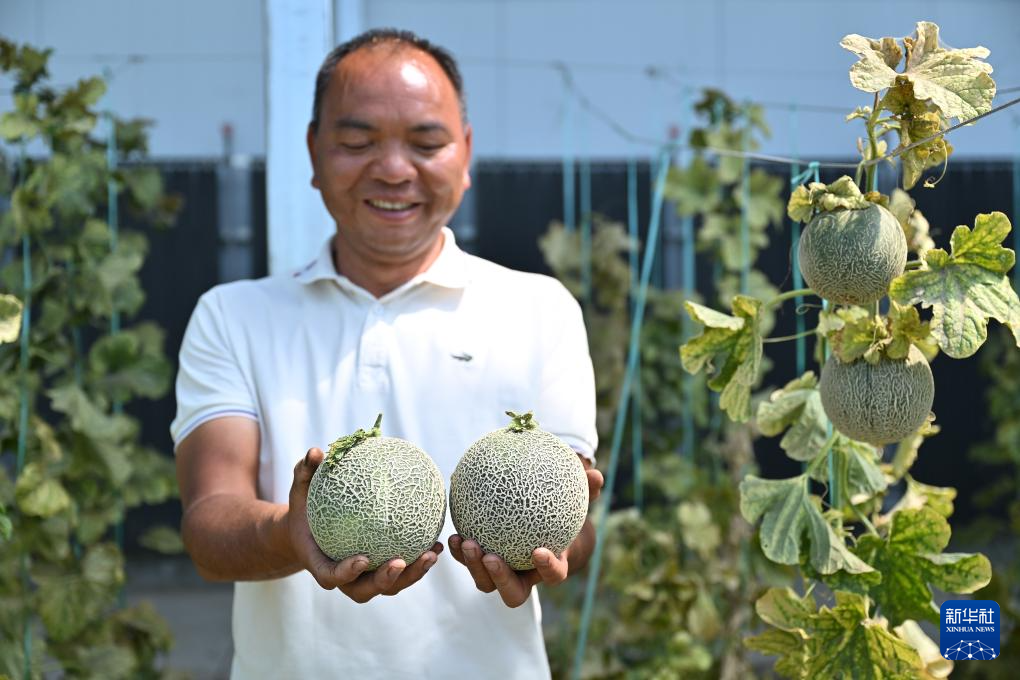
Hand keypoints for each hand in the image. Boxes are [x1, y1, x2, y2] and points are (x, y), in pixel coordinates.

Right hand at [288, 447, 441, 602]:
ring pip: (390, 586)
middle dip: (385, 580)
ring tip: (432, 554)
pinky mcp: (380, 573)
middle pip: (365, 590)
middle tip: (401, 561)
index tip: (363, 559)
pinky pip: (402, 572)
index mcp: (321, 564)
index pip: (332, 576)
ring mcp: (363, 579)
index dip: (347, 573)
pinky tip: (438, 544)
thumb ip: (305, 473)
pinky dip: (420, 562)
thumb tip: (315, 451)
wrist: (308, 533)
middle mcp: (344, 578)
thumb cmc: (304, 510)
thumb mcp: (300, 491)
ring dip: (412, 575)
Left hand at [448, 457, 603, 607]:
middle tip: (489, 555)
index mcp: (551, 566)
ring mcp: (503, 574)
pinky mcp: (483, 564)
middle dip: (498, 578)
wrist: (545, 528)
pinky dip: (459, 552)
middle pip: (512, 593)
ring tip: (464, 541)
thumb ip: (587, 491)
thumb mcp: (577, 502)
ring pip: (485, 582)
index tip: (539, 551)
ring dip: (473, 566)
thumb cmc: (563, 515)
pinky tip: (451, 534)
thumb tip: (596, 474)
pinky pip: (470, 562)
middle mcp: (525, 577)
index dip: (547, 568)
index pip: (553, 575)